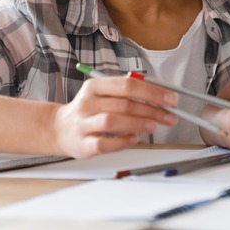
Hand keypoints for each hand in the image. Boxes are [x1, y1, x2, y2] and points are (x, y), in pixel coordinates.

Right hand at [52, 75, 178, 158]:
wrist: (59, 129)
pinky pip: (105, 143)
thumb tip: (160, 97)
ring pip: (113, 121)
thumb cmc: (89, 111)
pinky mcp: (83, 144)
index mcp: (95, 86)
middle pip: (124, 104)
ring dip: (138, 124)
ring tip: (154, 126)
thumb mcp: (103, 94)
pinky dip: (122, 142)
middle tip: (169, 116)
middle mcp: (88, 103)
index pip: (127, 85)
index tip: (170, 99)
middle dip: (151, 110)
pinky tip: (134, 139)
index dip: (152, 92)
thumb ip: (127, 92)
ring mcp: (83, 124)